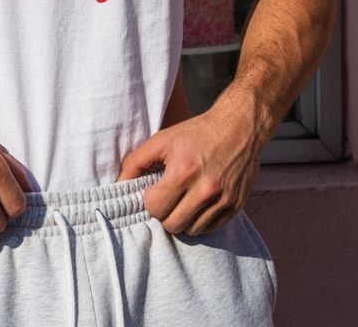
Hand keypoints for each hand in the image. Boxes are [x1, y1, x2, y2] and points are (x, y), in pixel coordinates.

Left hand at [116, 100, 261, 235]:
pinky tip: (199, 202)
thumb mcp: (162, 139)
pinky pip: (210, 229)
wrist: (239, 126)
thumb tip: (118, 185)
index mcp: (183, 172)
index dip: (150, 200)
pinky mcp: (235, 206)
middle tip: (168, 196)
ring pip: (191, 230)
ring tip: (184, 199)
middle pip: (172, 225)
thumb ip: (136, 162)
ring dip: (183, 219)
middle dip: (165, 212)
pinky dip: (201, 220)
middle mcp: (205, 190)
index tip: (154, 189)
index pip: (155, 208)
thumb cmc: (196, 132)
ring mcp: (223, 200)